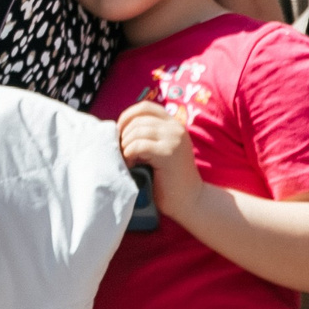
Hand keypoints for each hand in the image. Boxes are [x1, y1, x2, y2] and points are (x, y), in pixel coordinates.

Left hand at [117, 101, 202, 220]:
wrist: (190, 201)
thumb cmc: (169, 179)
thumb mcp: (160, 150)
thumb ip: (148, 136)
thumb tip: (118, 129)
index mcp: (174, 124)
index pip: (146, 107)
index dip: (128, 116)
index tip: (120, 132)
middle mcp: (175, 128)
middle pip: (138, 120)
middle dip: (124, 135)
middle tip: (121, 152)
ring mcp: (174, 139)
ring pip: (137, 132)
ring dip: (126, 146)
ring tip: (128, 161)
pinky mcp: (168, 153)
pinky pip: (139, 146)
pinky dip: (129, 154)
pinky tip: (132, 165)